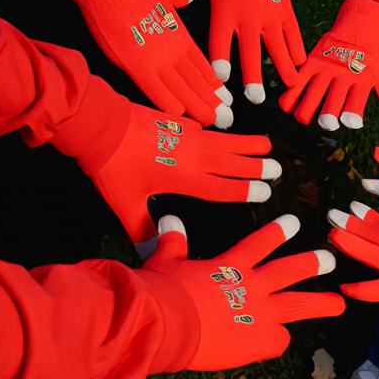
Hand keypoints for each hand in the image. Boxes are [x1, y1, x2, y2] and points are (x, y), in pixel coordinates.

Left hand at [51, 79, 280, 254]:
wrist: (100, 125)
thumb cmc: (113, 167)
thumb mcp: (126, 205)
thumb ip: (143, 231)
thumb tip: (152, 257)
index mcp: (186, 178)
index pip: (224, 187)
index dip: (246, 190)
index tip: (266, 190)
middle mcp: (193, 155)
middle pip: (232, 162)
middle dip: (255, 166)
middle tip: (277, 167)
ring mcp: (186, 135)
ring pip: (224, 141)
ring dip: (246, 144)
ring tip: (266, 144)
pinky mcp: (177, 122)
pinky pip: (207, 129)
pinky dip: (222, 132)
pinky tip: (226, 133)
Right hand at [70, 0, 232, 127]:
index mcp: (179, 34)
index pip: (202, 64)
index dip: (214, 84)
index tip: (225, 98)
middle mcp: (172, 49)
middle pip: (197, 81)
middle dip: (213, 102)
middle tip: (227, 119)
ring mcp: (156, 57)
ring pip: (182, 89)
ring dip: (197, 107)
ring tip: (214, 122)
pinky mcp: (136, 63)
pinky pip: (155, 89)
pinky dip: (167, 103)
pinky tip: (180, 115)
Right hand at [141, 214, 343, 370]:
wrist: (166, 326)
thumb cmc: (161, 293)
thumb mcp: (165, 262)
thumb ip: (173, 242)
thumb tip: (169, 221)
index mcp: (230, 266)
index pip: (261, 242)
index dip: (278, 231)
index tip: (294, 222)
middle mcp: (252, 286)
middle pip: (290, 271)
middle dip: (312, 264)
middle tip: (330, 260)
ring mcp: (260, 314)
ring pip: (298, 305)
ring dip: (320, 303)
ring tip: (340, 304)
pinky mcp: (259, 341)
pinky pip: (278, 341)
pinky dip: (275, 342)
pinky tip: (271, 344)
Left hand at [155, 0, 303, 104]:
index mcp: (225, 7)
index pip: (219, 41)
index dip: (219, 61)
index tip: (220, 81)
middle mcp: (248, 13)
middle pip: (250, 51)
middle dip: (253, 76)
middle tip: (255, 99)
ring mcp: (269, 11)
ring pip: (277, 45)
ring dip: (283, 67)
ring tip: (288, 86)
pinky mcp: (284, 4)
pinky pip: (293, 31)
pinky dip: (297, 48)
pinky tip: (300, 65)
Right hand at [279, 0, 378, 130]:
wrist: (358, 24)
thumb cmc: (372, 55)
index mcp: (361, 80)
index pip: (355, 103)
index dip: (352, 117)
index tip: (349, 124)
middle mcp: (342, 76)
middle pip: (331, 103)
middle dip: (327, 118)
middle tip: (326, 125)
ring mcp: (325, 69)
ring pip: (310, 95)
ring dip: (304, 111)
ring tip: (303, 118)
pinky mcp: (311, 63)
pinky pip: (296, 82)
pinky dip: (289, 96)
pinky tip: (288, 106)